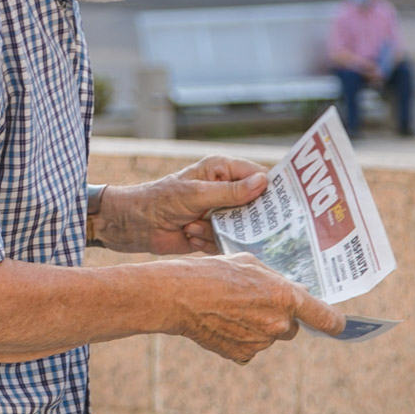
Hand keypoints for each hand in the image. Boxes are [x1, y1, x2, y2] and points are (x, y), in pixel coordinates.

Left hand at [93, 155, 268, 255]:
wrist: (133, 226)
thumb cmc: (159, 200)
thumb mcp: (195, 194)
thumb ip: (230, 192)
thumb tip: (263, 183)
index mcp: (222, 170)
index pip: (258, 176)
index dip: (270, 190)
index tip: (281, 207)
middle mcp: (224, 191)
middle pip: (255, 207)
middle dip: (245, 219)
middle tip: (234, 224)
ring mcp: (219, 214)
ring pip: (241, 229)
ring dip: (218, 231)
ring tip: (192, 226)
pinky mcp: (212, 234)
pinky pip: (226, 242)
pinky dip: (209, 242)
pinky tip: (188, 235)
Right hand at [172, 253, 344, 363]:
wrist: (178, 296)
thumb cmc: (213, 272)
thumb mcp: (251, 264)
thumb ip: (278, 281)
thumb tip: (298, 293)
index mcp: (285, 298)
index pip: (326, 318)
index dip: (334, 322)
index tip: (338, 324)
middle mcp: (278, 324)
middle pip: (291, 326)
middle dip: (279, 316)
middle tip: (255, 300)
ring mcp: (260, 343)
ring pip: (268, 336)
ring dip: (257, 325)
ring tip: (230, 307)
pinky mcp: (241, 355)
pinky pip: (250, 347)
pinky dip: (241, 337)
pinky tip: (222, 321)